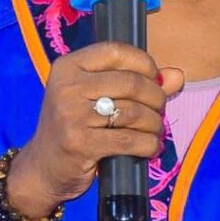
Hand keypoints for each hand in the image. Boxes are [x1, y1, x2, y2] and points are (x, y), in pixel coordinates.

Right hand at [5, 42, 184, 218]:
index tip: (155, 79)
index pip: (116, 51)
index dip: (144, 63)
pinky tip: (150, 148)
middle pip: (131, 82)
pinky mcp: (80, 144)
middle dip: (156, 97)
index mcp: (68, 66)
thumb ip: (137, 82)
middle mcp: (66, 86)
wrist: (43, 169)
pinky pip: (130, 140)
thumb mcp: (97, 97)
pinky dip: (148, 144)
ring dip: (154, 124)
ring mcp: (71, 115)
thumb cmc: (75, 127)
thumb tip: (176, 75)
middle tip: (159, 110)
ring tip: (155, 131)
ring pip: (134, 112)